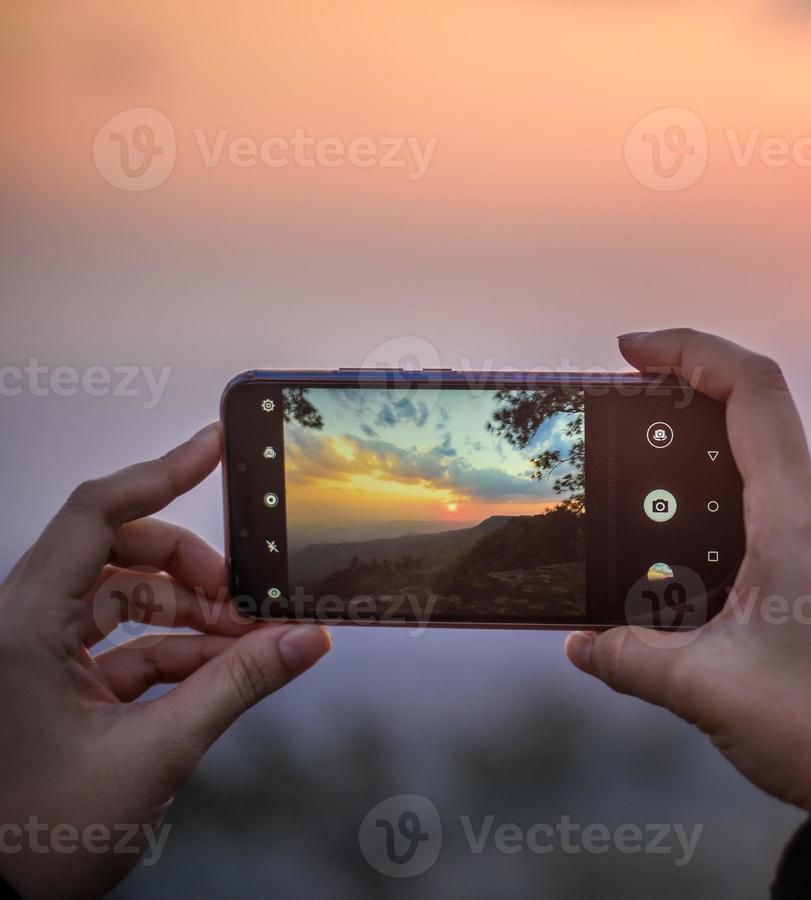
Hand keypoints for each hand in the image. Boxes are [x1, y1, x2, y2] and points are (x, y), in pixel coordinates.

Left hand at [0, 423, 330, 898]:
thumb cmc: (32, 839)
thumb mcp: (154, 754)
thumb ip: (236, 686)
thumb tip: (303, 639)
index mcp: (21, 626)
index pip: (97, 515)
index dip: (162, 472)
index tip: (214, 448)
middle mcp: (18, 628)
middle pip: (119, 555)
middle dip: (192, 569)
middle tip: (245, 596)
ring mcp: (31, 658)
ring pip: (124, 601)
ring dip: (192, 617)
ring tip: (249, 643)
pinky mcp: (47, 688)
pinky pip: (121, 645)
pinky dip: (176, 653)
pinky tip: (224, 670)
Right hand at [566, 330, 810, 811]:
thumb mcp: (703, 691)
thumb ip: (629, 657)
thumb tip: (580, 643)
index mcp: (803, 521)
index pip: (753, 391)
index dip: (691, 349)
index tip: (631, 348)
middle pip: (754, 426)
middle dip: (679, 422)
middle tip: (618, 437)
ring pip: (768, 478)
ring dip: (704, 483)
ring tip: (648, 524)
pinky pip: (786, 519)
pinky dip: (733, 523)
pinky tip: (697, 577)